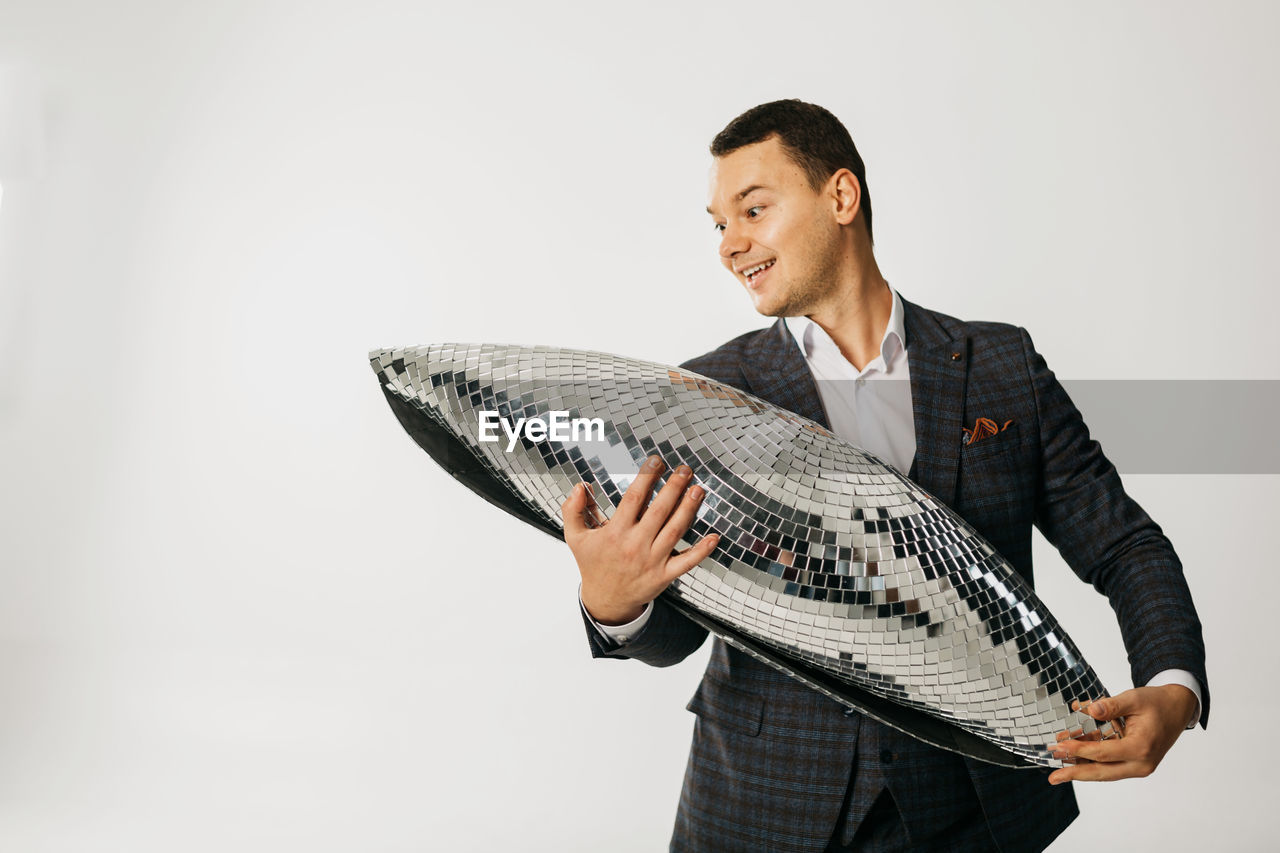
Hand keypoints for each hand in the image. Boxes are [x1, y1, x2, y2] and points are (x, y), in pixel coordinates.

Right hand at [562, 455, 719, 625]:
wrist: (605, 600)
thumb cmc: (593, 564)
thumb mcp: (575, 537)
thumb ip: (573, 510)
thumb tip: (580, 486)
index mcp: (615, 533)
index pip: (634, 498)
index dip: (647, 477)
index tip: (657, 462)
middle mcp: (635, 545)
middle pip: (659, 511)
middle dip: (674, 487)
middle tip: (685, 470)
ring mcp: (652, 561)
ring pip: (675, 531)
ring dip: (689, 509)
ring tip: (699, 490)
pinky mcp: (664, 576)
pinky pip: (687, 562)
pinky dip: (702, 550)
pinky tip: (714, 536)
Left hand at [1047, 684, 1198, 783]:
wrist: (1177, 708)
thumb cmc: (1157, 703)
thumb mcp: (1133, 698)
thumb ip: (1110, 705)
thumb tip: (1089, 710)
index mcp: (1141, 747)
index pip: (1103, 753)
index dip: (1079, 750)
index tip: (1059, 747)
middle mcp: (1141, 762)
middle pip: (1103, 772)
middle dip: (1076, 773)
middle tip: (1054, 777)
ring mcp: (1139, 765)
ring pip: (1105, 771)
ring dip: (1082, 767)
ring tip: (1058, 766)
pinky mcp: (1135, 763)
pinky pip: (1110, 764)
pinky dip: (1092, 759)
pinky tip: (1074, 752)